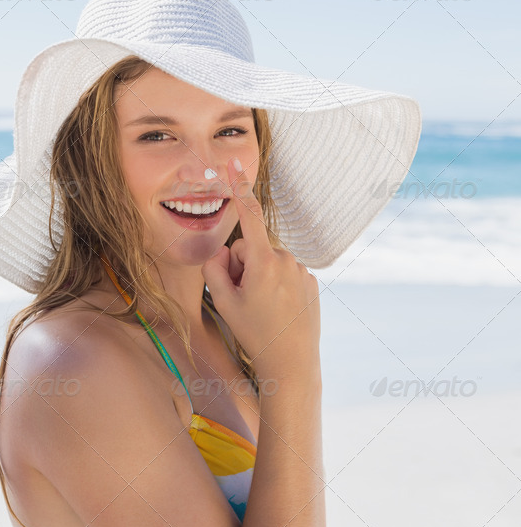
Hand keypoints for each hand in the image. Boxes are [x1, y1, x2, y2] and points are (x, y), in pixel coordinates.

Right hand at [201, 157, 320, 378]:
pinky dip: (277, 286)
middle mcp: (286, 261)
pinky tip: (278, 311)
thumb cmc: (254, 333)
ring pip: (270, 263)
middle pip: (252, 249)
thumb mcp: (224, 302)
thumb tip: (224, 251)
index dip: (238, 187)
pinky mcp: (311, 282)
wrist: (292, 363)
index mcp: (263, 262)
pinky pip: (286, 274)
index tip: (233, 163)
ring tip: (263, 309)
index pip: (247, 216)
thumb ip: (215, 268)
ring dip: (261, 277)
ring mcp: (302, 271)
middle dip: (243, 266)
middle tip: (243, 299)